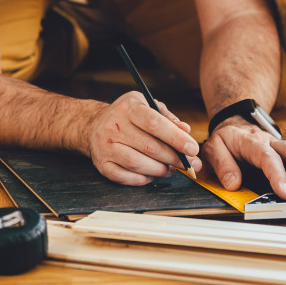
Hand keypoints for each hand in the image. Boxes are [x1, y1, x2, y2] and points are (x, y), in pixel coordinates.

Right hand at [85, 91, 201, 184]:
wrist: (93, 125)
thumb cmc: (127, 116)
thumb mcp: (147, 105)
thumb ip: (167, 117)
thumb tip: (186, 131)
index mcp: (129, 108)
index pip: (154, 123)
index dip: (175, 138)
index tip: (192, 149)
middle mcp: (114, 126)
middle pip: (149, 146)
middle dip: (173, 158)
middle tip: (188, 164)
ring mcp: (105, 146)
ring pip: (137, 163)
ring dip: (160, 170)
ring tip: (171, 169)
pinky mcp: (102, 164)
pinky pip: (125, 177)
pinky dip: (143, 179)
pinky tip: (152, 174)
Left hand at [201, 118, 285, 199]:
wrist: (234, 126)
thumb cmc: (226, 140)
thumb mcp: (213, 148)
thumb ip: (221, 164)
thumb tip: (233, 183)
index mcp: (251, 141)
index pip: (267, 157)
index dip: (278, 175)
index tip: (284, 193)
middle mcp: (270, 141)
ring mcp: (281, 146)